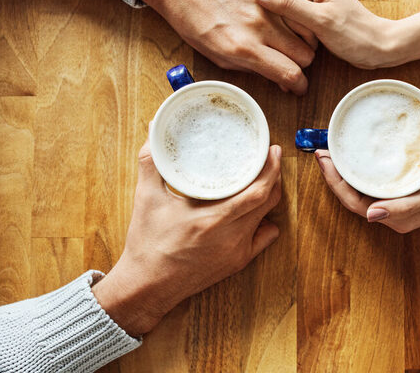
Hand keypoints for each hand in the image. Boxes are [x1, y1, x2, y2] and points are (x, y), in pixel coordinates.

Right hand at [92, 140, 281, 335]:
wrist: (147, 286)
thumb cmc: (147, 243)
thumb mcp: (145, 198)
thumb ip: (151, 162)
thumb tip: (152, 131)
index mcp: (213, 219)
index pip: (258, 192)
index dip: (271, 169)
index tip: (272, 150)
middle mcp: (232, 236)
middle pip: (269, 200)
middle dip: (274, 176)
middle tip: (269, 157)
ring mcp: (238, 251)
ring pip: (268, 216)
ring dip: (269, 195)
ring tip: (263, 177)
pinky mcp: (238, 262)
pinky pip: (264, 237)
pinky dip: (265, 220)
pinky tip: (255, 210)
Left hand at [137, 0, 316, 93]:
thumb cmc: (196, 22)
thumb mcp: (219, 57)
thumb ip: (254, 69)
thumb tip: (282, 80)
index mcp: (244, 49)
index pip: (290, 73)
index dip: (299, 85)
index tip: (299, 85)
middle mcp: (259, 25)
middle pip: (305, 53)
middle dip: (301, 61)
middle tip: (291, 58)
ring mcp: (266, 0)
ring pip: (309, 26)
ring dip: (305, 35)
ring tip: (293, 35)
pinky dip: (304, 3)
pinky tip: (295, 10)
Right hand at [251, 0, 398, 68]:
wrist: (379, 48)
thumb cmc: (356, 36)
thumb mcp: (320, 21)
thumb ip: (290, 6)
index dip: (261, 3)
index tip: (254, 21)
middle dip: (270, 17)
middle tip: (264, 36)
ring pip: (283, 10)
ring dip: (278, 26)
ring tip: (274, 42)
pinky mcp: (315, 12)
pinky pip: (293, 19)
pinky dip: (288, 31)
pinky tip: (286, 43)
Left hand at [314, 151, 419, 232]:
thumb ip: (406, 206)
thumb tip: (372, 216)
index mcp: (398, 218)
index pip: (355, 203)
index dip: (335, 183)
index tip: (324, 160)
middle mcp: (392, 215)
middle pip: (352, 198)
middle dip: (333, 177)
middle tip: (322, 151)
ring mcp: (395, 206)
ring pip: (359, 192)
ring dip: (342, 174)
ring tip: (331, 153)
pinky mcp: (399, 195)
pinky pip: (370, 186)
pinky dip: (357, 172)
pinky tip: (352, 159)